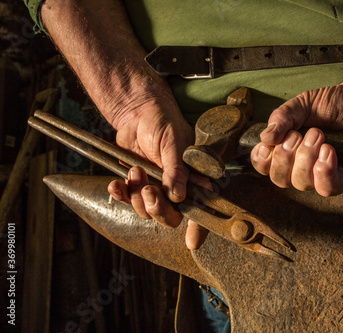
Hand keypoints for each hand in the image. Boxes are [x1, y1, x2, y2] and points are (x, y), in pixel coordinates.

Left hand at [107, 97, 208, 249]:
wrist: (137, 111)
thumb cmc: (164, 122)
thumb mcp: (175, 143)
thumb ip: (176, 170)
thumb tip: (179, 196)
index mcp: (194, 179)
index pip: (201, 208)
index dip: (199, 228)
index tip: (192, 242)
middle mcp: (177, 188)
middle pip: (171, 216)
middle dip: (158, 209)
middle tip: (149, 191)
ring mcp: (156, 187)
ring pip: (148, 211)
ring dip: (137, 196)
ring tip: (134, 170)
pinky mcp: (136, 184)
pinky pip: (128, 200)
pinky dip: (120, 194)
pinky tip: (115, 184)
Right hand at [251, 82, 342, 195]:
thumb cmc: (335, 103)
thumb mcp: (302, 104)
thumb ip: (282, 117)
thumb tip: (265, 138)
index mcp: (287, 150)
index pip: (265, 166)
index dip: (262, 160)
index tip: (267, 146)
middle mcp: (302, 166)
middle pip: (280, 179)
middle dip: (284, 157)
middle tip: (298, 134)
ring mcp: (323, 174)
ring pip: (302, 183)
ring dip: (306, 159)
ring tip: (319, 135)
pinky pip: (327, 188)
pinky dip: (324, 171)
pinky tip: (329, 152)